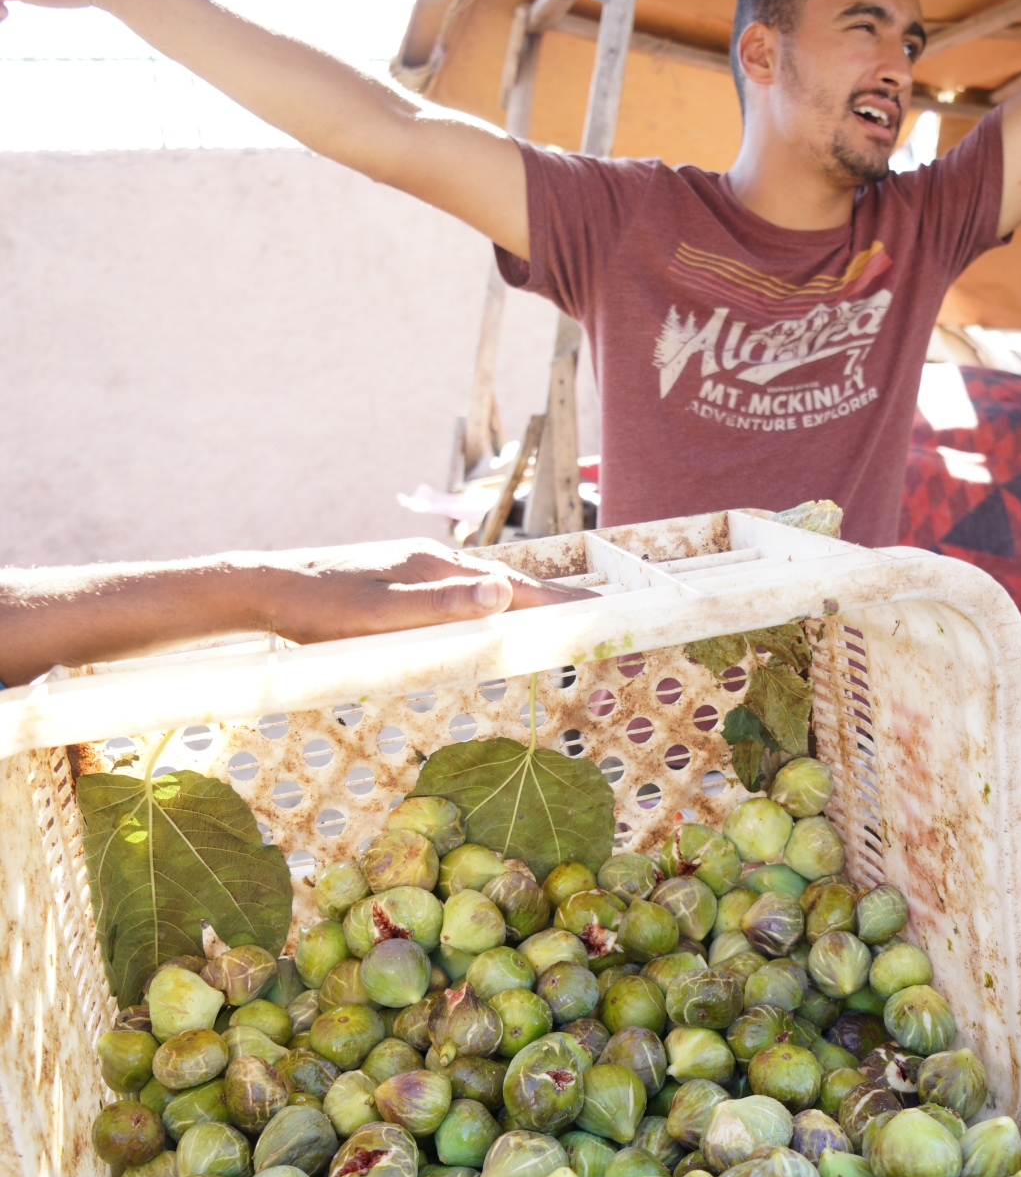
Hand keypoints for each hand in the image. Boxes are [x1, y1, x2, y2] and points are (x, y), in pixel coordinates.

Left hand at [258, 539, 591, 642]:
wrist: (264, 587)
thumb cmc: (318, 609)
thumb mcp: (380, 616)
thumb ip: (441, 607)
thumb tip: (501, 595)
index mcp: (435, 567)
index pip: (510, 587)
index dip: (556, 602)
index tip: (599, 610)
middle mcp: (431, 560)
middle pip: (504, 582)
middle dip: (550, 599)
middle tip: (593, 613)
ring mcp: (414, 566)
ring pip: (481, 584)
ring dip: (521, 599)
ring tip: (553, 613)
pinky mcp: (397, 577)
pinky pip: (459, 589)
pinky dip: (488, 601)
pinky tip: (486, 611)